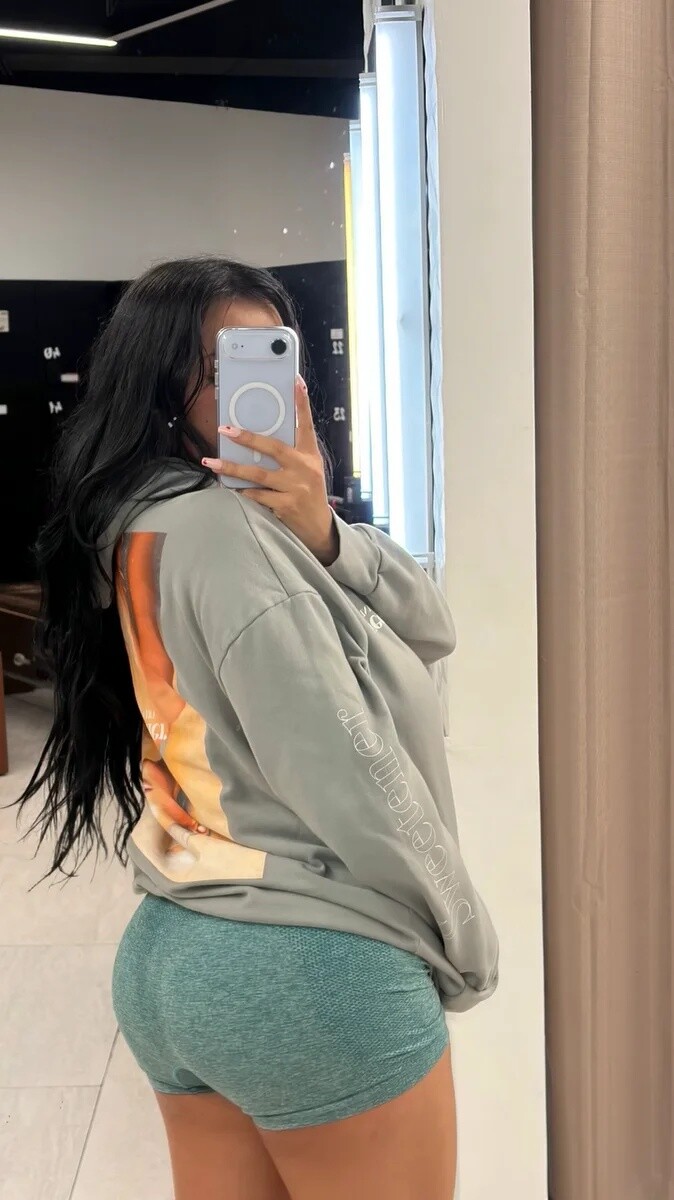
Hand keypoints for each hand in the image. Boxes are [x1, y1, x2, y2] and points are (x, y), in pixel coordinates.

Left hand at [202, 377, 339, 565]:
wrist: (319, 528)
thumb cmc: (309, 494)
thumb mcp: (308, 470)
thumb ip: (291, 454)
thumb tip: (261, 438)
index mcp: (310, 455)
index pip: (306, 425)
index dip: (302, 403)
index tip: (296, 382)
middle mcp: (304, 468)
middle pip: (273, 448)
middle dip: (247, 437)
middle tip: (225, 429)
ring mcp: (295, 488)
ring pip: (258, 474)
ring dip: (231, 467)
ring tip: (211, 461)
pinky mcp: (285, 505)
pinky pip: (257, 495)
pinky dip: (242, 491)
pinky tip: (229, 487)